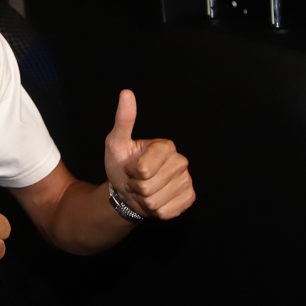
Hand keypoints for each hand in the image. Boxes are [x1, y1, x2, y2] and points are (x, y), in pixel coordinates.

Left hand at [103, 90, 195, 219]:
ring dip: (144, 201)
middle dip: (136, 188)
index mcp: (165, 146)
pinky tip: (155, 201)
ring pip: (157, 201)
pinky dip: (156, 211)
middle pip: (150, 186)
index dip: (132, 173)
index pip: (144, 169)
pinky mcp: (189, 198)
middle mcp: (181, 161)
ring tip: (143, 192)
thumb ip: (123, 120)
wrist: (128, 192)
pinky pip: (168, 212)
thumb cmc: (121, 165)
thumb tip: (126, 93)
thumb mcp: (116, 143)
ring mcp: (187, 180)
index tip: (130, 169)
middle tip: (136, 182)